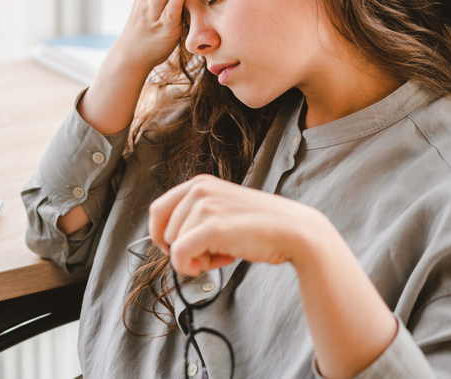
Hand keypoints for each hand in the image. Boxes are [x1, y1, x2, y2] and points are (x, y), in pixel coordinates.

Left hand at [148, 174, 321, 275]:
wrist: (293, 231)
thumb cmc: (259, 225)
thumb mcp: (221, 209)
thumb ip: (195, 216)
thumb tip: (168, 241)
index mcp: (198, 183)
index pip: (157, 210)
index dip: (161, 235)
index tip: (175, 248)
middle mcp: (198, 189)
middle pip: (164, 232)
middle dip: (185, 250)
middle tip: (213, 252)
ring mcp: (204, 206)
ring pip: (174, 246)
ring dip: (196, 258)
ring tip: (225, 252)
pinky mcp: (212, 226)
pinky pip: (179, 255)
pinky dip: (189, 267)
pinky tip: (217, 263)